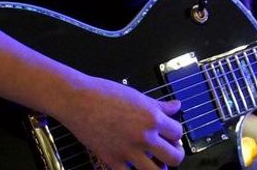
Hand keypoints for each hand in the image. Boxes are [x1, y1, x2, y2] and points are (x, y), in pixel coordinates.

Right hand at [55, 74, 183, 169]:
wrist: (78, 100)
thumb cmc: (104, 94)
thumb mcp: (137, 96)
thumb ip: (159, 105)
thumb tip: (175, 106)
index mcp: (151, 118)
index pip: (178, 132)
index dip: (175, 133)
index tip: (170, 134)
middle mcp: (143, 136)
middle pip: (174, 157)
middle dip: (174, 155)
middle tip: (168, 151)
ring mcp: (128, 151)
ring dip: (158, 168)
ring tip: (154, 162)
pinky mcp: (112, 161)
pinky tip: (133, 166)